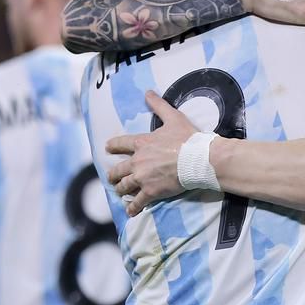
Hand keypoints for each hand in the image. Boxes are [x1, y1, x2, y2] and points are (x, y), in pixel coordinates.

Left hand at [106, 91, 197, 215]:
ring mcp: (142, 178)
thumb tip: (148, 92)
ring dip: (121, 190)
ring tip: (120, 192)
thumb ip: (158, 105)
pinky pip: (138, 202)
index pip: (121, 144)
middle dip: (113, 174)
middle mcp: (138, 161)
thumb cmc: (187, 138)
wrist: (198, 158)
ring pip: (124, 186)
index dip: (113, 146)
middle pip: (118, 169)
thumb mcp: (173, 117)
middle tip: (111, 177)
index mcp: (142, 143)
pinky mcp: (151, 191)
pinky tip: (130, 212)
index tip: (107, 148)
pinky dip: (133, 208)